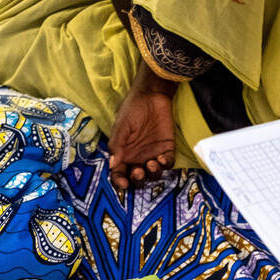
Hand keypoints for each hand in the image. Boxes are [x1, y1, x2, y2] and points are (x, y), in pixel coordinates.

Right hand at [109, 62, 176, 190]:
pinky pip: (168, 164)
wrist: (152, 95)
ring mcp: (153, 155)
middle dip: (138, 180)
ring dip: (152, 174)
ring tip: (152, 163)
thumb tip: (112, 165)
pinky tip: (161, 158)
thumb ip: (116, 146)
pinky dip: (165, 165)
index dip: (120, 182)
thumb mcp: (121, 127)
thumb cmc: (132, 109)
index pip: (120, 174)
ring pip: (153, 175)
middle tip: (139, 172)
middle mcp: (138, 158)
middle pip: (137, 179)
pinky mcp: (167, 150)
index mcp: (124, 155)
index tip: (123, 183)